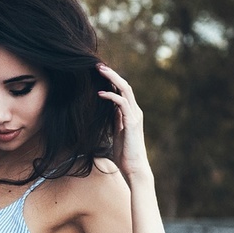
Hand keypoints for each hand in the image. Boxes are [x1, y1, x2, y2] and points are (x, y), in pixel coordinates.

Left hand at [96, 63, 152, 181]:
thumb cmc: (124, 153)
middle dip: (112, 74)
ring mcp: (135, 116)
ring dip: (112, 78)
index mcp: (131, 113)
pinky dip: (111, 96)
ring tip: (99, 71)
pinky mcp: (132, 123)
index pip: (122, 90)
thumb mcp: (117, 132)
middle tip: (98, 65)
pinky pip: (122, 104)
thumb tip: (107, 109)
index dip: (112, 79)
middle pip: (124, 85)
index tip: (99, 72)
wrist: (134, 167)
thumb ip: (114, 119)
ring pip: (125, 90)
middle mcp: (135, 111)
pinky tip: (100, 93)